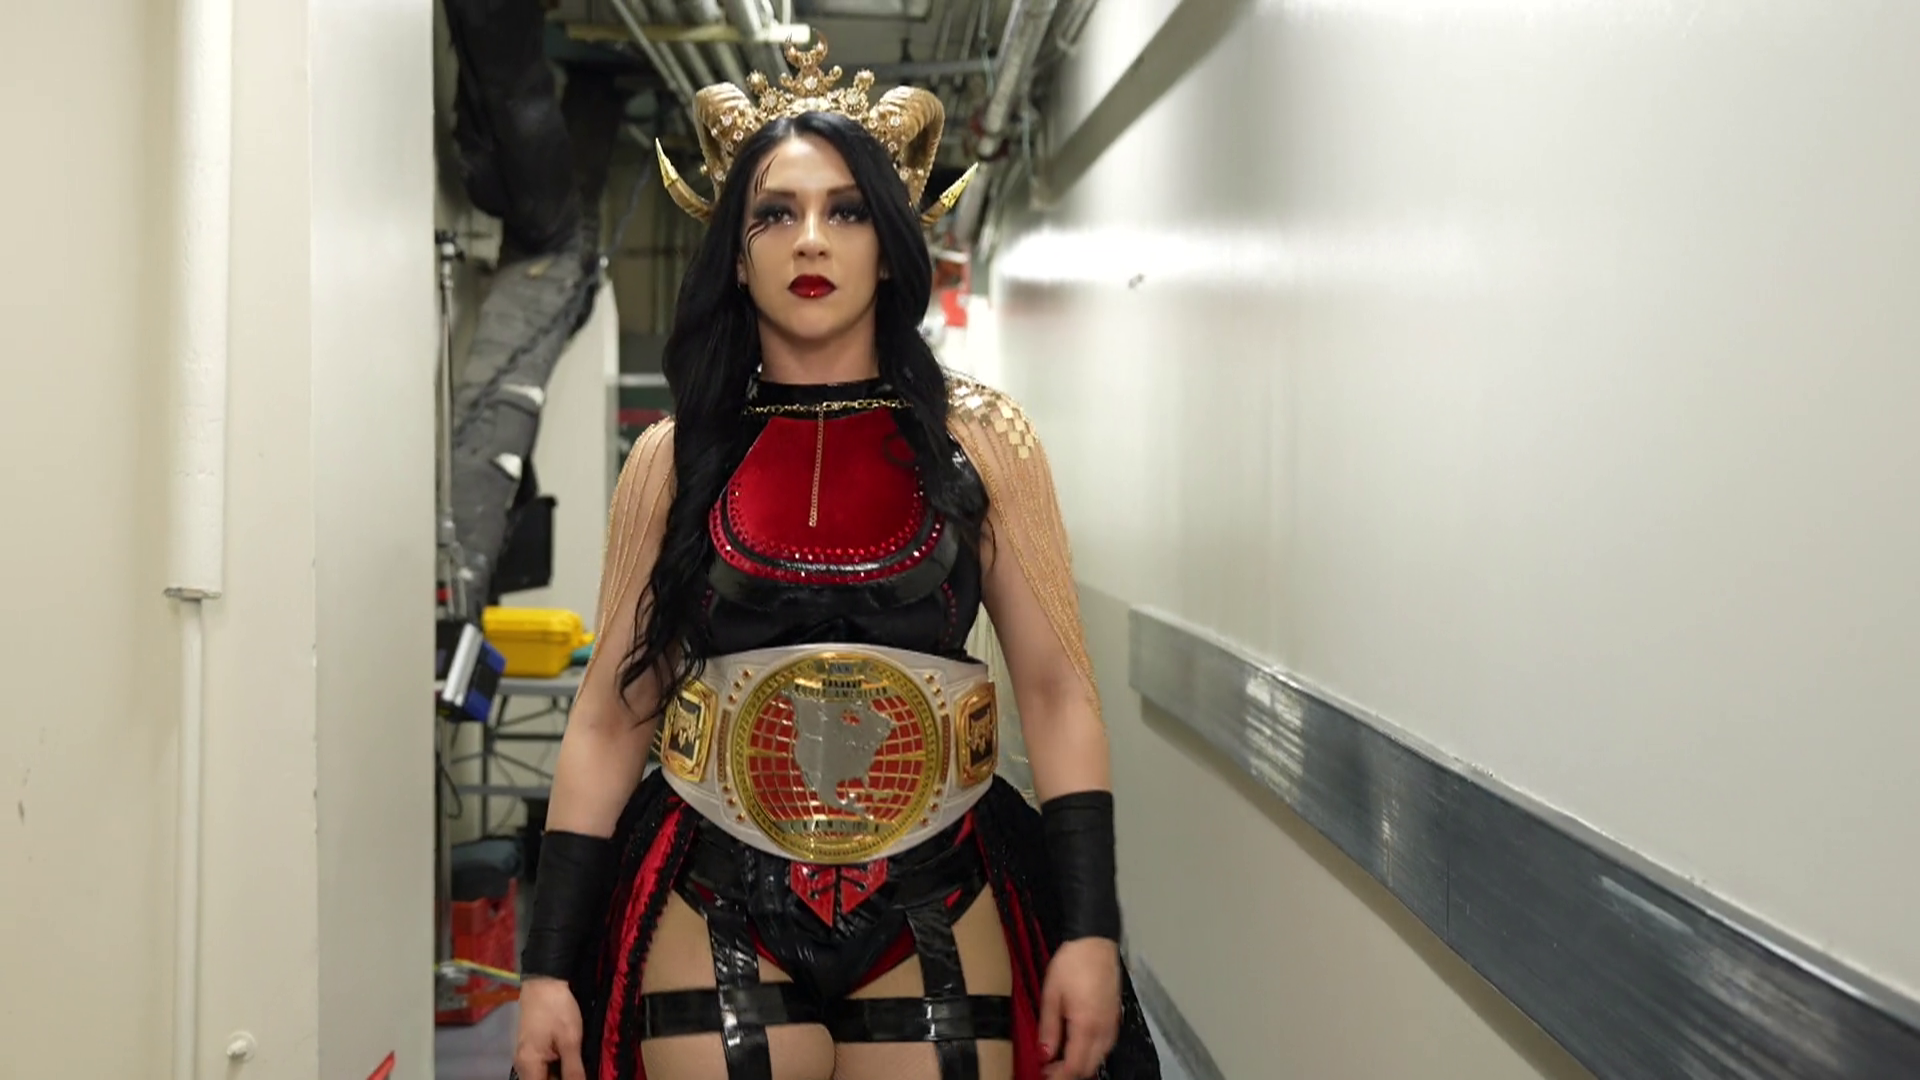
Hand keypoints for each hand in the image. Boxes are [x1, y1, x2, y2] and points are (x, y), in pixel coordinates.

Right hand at [513, 976, 585, 1079]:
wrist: (544, 981)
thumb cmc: (557, 1009)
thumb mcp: (570, 1040)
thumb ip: (574, 1071)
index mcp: (529, 1066)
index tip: (577, 1078)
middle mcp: (522, 1065)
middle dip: (562, 1079)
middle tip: (579, 1071)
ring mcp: (525, 1057)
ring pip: (543, 1076)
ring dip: (560, 1075)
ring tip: (577, 1066)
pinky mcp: (531, 1049)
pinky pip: (543, 1067)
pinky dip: (557, 1068)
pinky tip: (571, 1061)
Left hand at [1038, 937, 1120, 1079]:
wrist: (1094, 941)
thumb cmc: (1071, 964)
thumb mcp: (1051, 995)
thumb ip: (1048, 1029)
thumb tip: (1044, 1056)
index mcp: (1087, 1026)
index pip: (1074, 1067)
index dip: (1058, 1076)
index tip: (1043, 1074)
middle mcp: (1104, 1030)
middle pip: (1089, 1068)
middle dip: (1068, 1074)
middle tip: (1048, 1068)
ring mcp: (1112, 1025)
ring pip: (1099, 1059)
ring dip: (1080, 1064)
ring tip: (1058, 1058)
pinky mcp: (1115, 1018)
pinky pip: (1105, 1046)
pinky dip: (1091, 1053)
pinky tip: (1076, 1045)